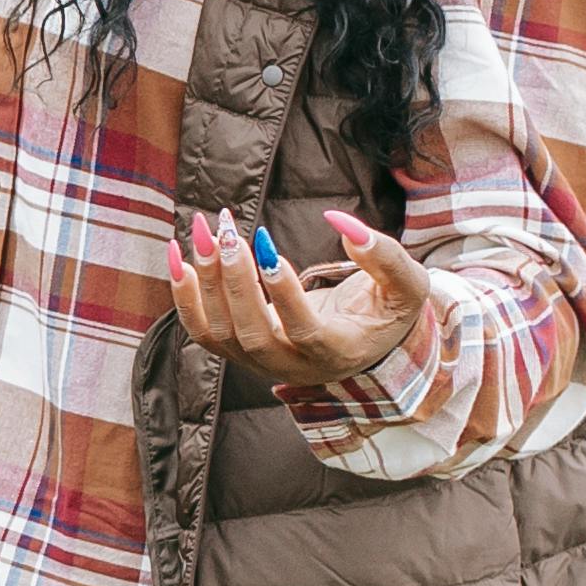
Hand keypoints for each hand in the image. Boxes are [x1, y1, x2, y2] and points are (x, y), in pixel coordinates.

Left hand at [171, 205, 430, 392]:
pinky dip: (184, 295)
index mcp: (336, 351)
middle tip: (229, 230)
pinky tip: (180, 253)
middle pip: (253, 333)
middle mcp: (293, 365)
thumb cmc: (386, 310)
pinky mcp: (236, 351)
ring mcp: (259, 362)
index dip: (283, 293)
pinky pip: (201, 330)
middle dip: (235, 280)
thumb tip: (341, 221)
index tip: (268, 247)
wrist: (362, 344)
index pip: (303, 330)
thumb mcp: (404, 285)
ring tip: (205, 228)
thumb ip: (384, 256)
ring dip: (207, 279)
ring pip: (221, 331)